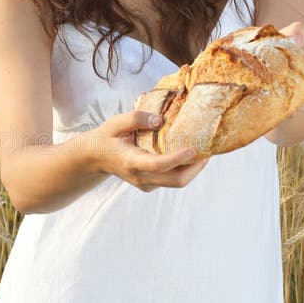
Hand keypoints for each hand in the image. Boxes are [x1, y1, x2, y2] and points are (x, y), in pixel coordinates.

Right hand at [85, 110, 208, 191]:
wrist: (94, 159)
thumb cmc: (105, 138)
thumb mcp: (114, 123)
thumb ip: (135, 118)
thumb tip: (160, 120)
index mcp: (131, 162)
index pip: (159, 165)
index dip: (178, 158)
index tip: (195, 149)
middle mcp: (141, 177)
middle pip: (176, 180)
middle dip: (196, 167)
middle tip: (209, 149)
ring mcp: (147, 184)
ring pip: (178, 182)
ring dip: (194, 169)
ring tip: (206, 150)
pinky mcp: (151, 184)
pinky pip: (173, 179)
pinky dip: (186, 169)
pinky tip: (191, 154)